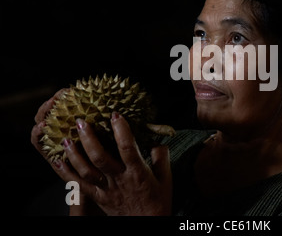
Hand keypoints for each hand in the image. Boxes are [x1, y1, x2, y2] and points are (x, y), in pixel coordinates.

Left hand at [31, 91, 171, 215]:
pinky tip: (58, 161)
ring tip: (66, 138)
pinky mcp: (98, 197)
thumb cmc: (158, 200)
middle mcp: (119, 180)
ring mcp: (106, 190)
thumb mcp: (166, 177)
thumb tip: (156, 139)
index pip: (128, 149)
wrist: (146, 225)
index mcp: (137, 173)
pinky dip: (66, 173)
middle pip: (101, 158)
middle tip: (81, 122)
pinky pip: (78, 186)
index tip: (115, 114)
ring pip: (86, 171)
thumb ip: (161, 156)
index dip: (121, 130)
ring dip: (74, 154)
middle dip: (89, 139)